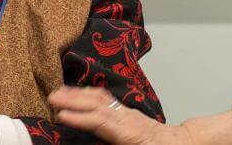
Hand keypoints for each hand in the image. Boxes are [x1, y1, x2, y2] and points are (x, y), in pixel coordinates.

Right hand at [51, 86, 177, 144]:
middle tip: (51, 97)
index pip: (101, 122)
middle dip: (73, 99)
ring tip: (57, 92)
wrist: (181, 144)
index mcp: (130, 134)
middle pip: (97, 104)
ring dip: (77, 93)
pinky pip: (105, 98)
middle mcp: (127, 120)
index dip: (81, 117)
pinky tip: (77, 93)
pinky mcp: (126, 111)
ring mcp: (127, 113)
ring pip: (100, 98)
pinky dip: (88, 93)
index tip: (61, 115)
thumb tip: (96, 138)